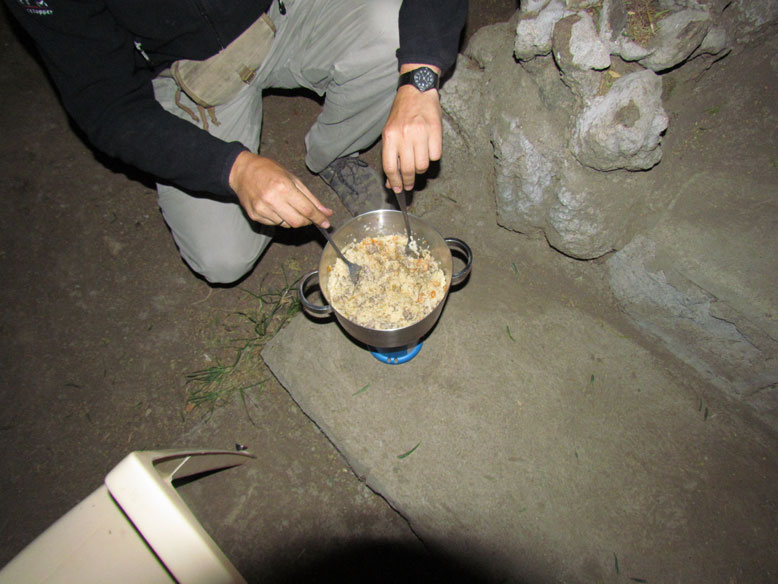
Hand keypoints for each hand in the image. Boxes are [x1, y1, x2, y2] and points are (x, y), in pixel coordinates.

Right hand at [229, 151, 331, 227]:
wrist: (242, 171)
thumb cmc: (269, 171)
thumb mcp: (293, 179)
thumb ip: (310, 198)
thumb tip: (327, 212)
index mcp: (283, 187)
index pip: (307, 210)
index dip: (319, 218)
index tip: (326, 223)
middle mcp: (272, 200)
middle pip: (297, 222)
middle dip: (307, 221)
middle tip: (308, 215)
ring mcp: (262, 209)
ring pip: (286, 225)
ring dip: (292, 219)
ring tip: (287, 205)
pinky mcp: (255, 216)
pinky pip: (274, 224)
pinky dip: (280, 219)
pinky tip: (275, 207)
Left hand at [382, 64, 442, 193]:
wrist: (417, 90)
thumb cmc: (402, 114)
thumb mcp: (390, 133)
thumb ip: (390, 156)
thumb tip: (390, 181)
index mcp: (390, 136)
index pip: (390, 167)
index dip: (394, 182)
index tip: (397, 190)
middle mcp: (404, 135)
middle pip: (408, 169)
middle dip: (408, 181)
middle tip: (409, 185)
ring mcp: (421, 133)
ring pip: (423, 165)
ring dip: (421, 168)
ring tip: (418, 161)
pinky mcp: (435, 131)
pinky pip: (435, 155)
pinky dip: (432, 156)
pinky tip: (428, 149)